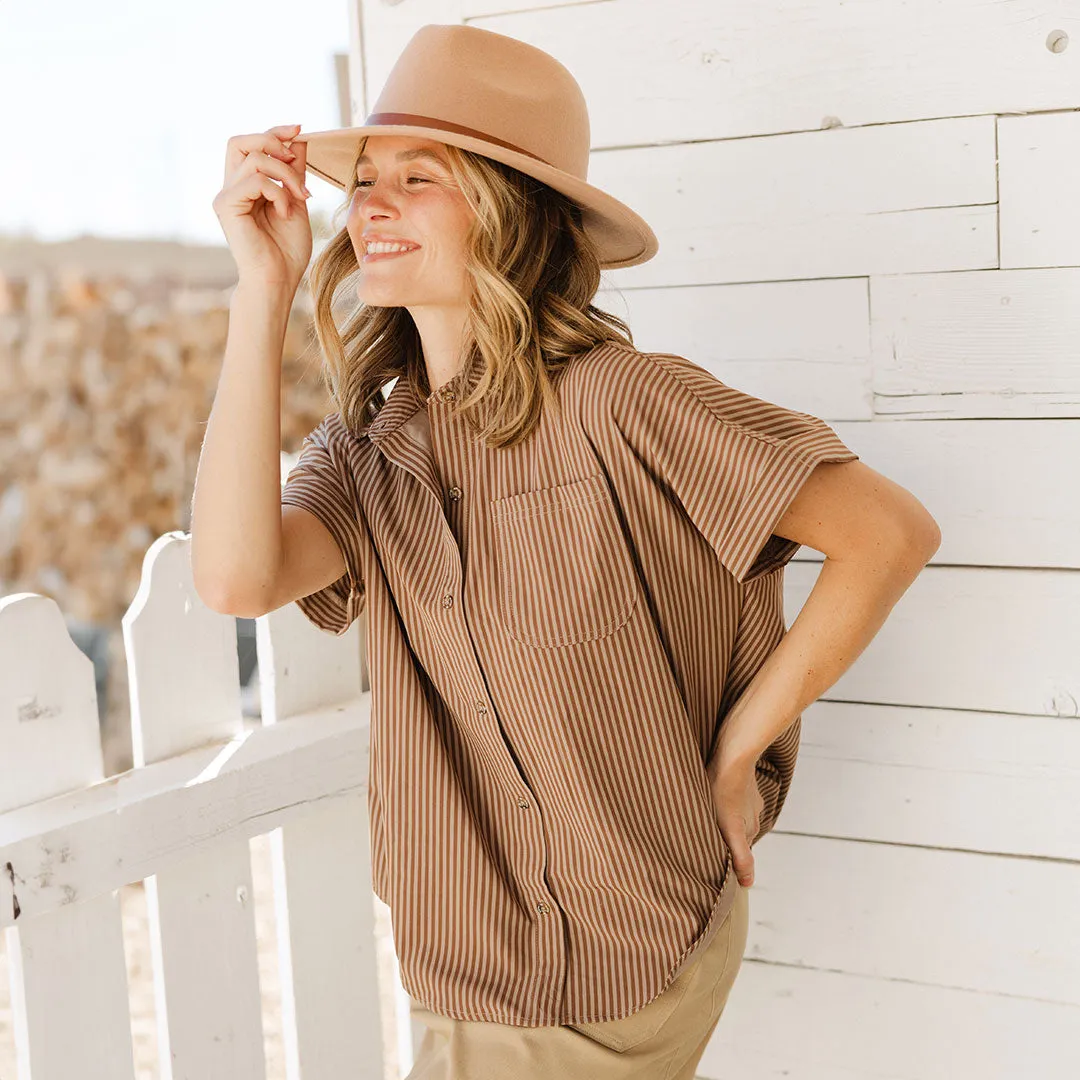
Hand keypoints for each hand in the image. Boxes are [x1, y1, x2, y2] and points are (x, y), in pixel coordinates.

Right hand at [212, 123, 313, 291]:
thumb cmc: (287, 250)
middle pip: (240, 141)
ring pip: (254, 158)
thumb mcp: (297, 202)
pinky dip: (278, 193)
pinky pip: (255, 181)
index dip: (274, 132)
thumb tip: (299, 139)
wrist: (278, 280)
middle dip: (272, 140)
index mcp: (246, 186)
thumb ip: (294, 172)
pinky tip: (285, 212)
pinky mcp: (226, 205)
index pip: (252, 145)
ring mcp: (226, 196)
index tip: (299, 129)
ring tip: (300, 198)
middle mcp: (231, 187)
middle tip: (296, 161)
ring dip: (285, 174)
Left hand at [705, 744, 765, 886]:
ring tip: (703, 815)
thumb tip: (748, 884)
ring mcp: (749, 799)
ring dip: (721, 818)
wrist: (732, 756)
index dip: (726, 857)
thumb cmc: (723, 792)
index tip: (710, 858)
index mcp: (749, 831)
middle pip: (735, 835)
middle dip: (722, 838)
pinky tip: (710, 796)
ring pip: (733, 816)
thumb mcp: (729, 829)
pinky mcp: (742, 784)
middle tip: (701, 835)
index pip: (738, 853)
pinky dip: (724, 801)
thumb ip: (740, 857)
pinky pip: (732, 798)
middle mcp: (753, 817)